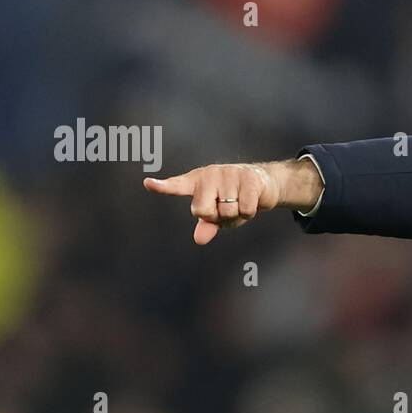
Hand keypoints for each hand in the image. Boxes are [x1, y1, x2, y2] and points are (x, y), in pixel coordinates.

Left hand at [143, 162, 282, 244]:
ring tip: (240, 203)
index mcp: (196, 182)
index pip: (176, 186)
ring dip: (236, 215)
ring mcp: (228, 173)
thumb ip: (206, 224)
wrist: (263, 184)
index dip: (162, 186)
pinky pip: (245, 209)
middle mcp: (209, 174)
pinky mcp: (248, 177)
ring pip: (227, 212)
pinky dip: (249, 213)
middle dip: (216, 217)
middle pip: (202, 211)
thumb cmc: (234, 199)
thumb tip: (199, 239)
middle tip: (226, 209)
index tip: (148, 183)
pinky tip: (252, 201)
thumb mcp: (218, 214)